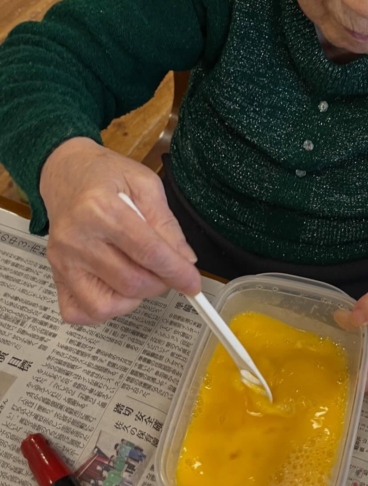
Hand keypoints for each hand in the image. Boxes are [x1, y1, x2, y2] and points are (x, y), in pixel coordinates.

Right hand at [40, 137, 200, 324]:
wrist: (65, 173)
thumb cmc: (105, 176)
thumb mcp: (145, 184)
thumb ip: (166, 223)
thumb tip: (185, 260)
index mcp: (100, 208)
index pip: (147, 252)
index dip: (176, 272)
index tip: (193, 283)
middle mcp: (77, 238)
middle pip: (131, 282)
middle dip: (161, 283)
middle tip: (167, 270)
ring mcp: (63, 261)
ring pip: (107, 304)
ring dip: (135, 298)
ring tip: (141, 274)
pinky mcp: (56, 275)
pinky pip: (79, 312)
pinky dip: (104, 309)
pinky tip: (116, 288)